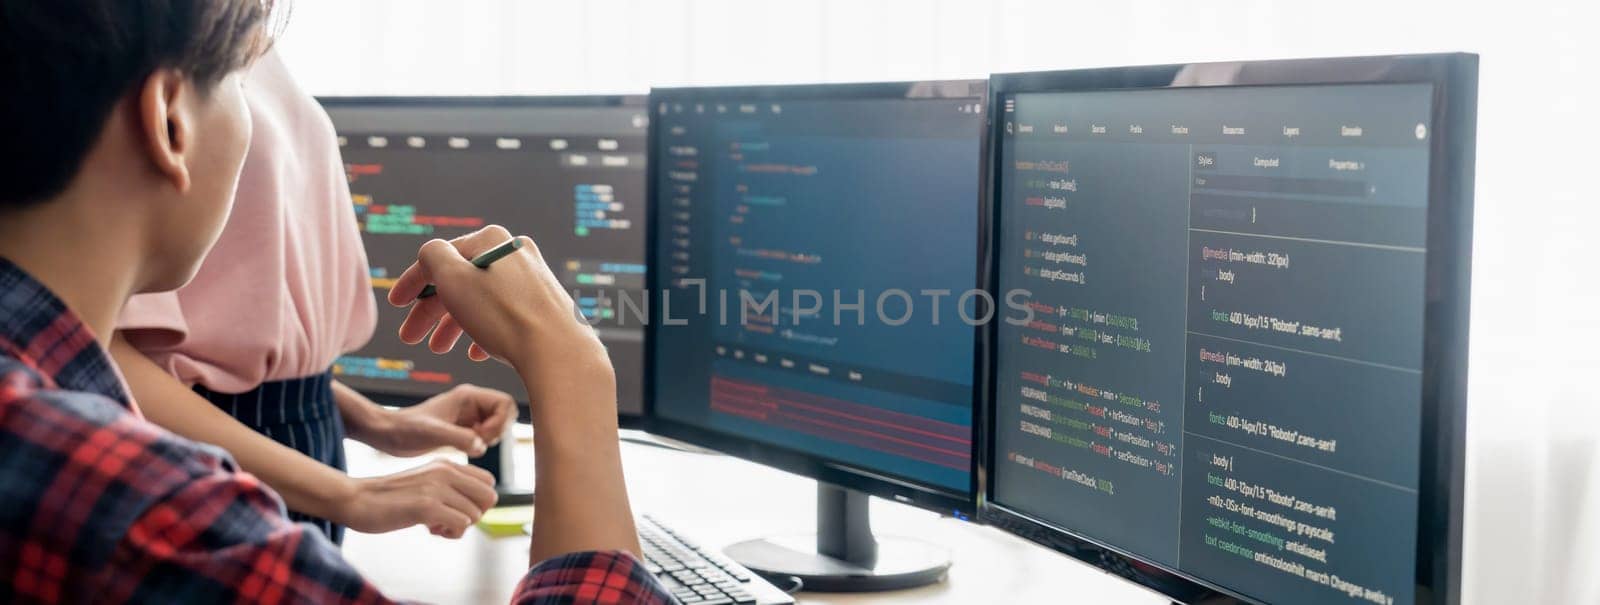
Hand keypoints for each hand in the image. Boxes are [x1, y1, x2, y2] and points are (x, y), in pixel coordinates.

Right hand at [332, 459, 497, 538]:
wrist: (356, 499)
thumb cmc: (391, 498)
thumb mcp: (425, 484)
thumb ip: (448, 489)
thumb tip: (475, 510)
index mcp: (447, 464)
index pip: (488, 482)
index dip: (477, 502)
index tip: (456, 509)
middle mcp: (446, 471)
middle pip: (489, 498)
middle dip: (474, 515)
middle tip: (450, 520)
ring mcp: (437, 488)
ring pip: (475, 515)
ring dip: (458, 528)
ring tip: (434, 525)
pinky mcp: (427, 506)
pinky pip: (461, 524)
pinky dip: (450, 534)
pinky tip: (429, 529)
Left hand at [357, 384, 516, 457]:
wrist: (386, 434)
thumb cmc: (404, 430)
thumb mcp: (432, 434)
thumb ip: (459, 438)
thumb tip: (481, 445)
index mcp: (468, 396)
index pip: (505, 403)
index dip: (500, 423)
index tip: (480, 436)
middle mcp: (471, 403)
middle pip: (506, 414)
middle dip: (498, 432)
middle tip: (477, 443)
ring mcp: (468, 416)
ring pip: (498, 426)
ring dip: (491, 440)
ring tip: (469, 447)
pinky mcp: (463, 429)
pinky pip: (486, 435)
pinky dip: (482, 445)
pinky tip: (464, 451)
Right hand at [386, 225, 615, 409]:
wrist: (559, 352)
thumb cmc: (505, 316)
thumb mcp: (454, 279)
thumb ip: (432, 256)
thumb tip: (432, 254)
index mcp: (493, 240)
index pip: (441, 257)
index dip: (413, 282)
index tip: (396, 305)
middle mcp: (516, 254)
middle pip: (461, 281)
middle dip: (432, 311)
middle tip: (412, 338)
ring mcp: (534, 280)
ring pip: (482, 300)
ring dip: (455, 324)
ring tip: (440, 350)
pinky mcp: (545, 305)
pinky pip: (505, 315)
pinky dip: (485, 331)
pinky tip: (476, 353)